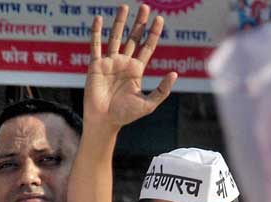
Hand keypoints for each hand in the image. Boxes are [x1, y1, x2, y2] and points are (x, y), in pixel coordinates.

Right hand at [83, 4, 177, 131]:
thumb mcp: (148, 104)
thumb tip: (174, 74)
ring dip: (120, 22)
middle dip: (139, 23)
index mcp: (136, 71)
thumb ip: (161, 90)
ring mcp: (110, 63)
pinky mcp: (96, 66)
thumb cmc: (125, 115)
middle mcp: (123, 63)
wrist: (104, 121)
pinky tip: (99, 18)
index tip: (159, 18)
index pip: (147, 47)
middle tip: (145, 7)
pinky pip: (96, 45)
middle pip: (133, 38)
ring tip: (125, 6)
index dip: (153, 33)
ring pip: (115, 37)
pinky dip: (96, 32)